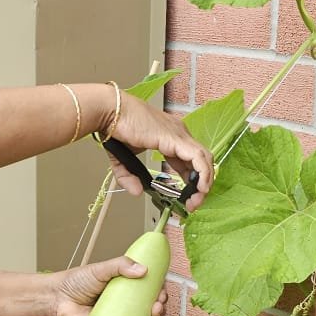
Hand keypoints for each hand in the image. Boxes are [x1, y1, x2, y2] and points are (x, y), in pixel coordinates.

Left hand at [48, 257, 167, 315]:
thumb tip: (143, 270)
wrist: (57, 299)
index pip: (150, 291)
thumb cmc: (77, 282)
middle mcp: (125, 306)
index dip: (160, 294)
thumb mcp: (101, 269)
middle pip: (150, 312)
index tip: (161, 294)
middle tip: (155, 309)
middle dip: (158, 313)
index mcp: (126, 288)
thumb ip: (121, 265)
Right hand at [106, 94, 212, 209]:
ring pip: (204, 159)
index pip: (190, 160)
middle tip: (193, 202)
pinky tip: (200, 187)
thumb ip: (129, 177)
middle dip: (201, 184)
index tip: (188, 196)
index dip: (192, 180)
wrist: (110, 112)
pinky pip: (198, 157)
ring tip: (197, 199)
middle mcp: (178, 133)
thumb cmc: (116, 127)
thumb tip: (136, 191)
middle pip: (201, 160)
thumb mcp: (123, 160)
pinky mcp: (176, 138)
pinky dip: (203, 173)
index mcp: (169, 137)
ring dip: (204, 182)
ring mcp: (179, 134)